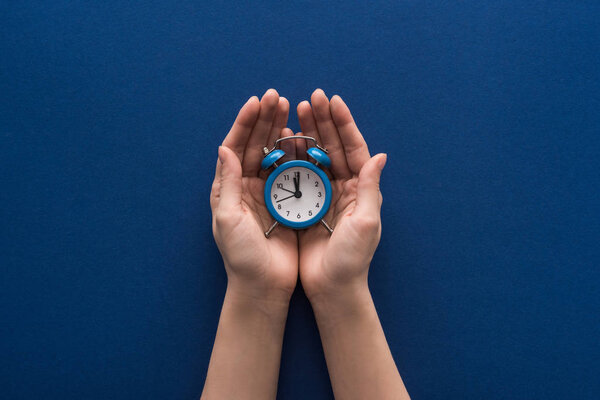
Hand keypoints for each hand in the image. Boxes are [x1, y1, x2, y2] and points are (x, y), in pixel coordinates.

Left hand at [210, 89, 297, 303]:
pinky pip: (292, 171)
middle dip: (264, 120)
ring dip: (281, 130)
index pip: (234, 147)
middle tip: (277, 97)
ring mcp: (268, 193)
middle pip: (256, 145)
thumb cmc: (241, 256)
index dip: (244, 124)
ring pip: (275, 153)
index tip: (256, 102)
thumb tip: (224, 148)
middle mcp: (247, 186)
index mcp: (228, 188)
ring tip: (290, 107)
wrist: (264, 285)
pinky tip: (302, 136)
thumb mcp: (228, 219)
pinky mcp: (288, 202)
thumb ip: (227, 183)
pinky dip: (297, 153)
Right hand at [295, 89, 386, 302]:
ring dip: (307, 132)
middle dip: (323, 121)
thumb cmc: (351, 259)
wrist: (331, 287)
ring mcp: (324, 194)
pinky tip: (284, 138)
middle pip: (334, 146)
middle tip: (311, 97)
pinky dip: (293, 154)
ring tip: (295, 110)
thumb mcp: (366, 223)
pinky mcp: (306, 204)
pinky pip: (299, 173)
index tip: (333, 101)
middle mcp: (344, 187)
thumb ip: (371, 189)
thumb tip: (381, 155)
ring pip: (315, 155)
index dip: (344, 124)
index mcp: (361, 189)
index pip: (355, 149)